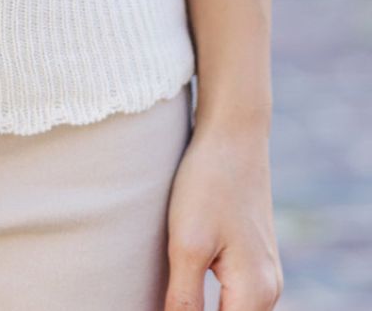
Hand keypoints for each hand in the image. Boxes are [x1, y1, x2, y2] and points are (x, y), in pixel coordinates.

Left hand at [165, 123, 282, 309]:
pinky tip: (184, 294)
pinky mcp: (253, 259)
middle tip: (159, 299)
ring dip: (201, 309)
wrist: (233, 132)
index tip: (156, 305)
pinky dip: (211, 303)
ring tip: (170, 295)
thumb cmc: (208, 183)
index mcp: (255, 295)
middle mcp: (268, 292)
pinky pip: (234, 299)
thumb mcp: (187, 245)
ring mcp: (265, 275)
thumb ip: (183, 301)